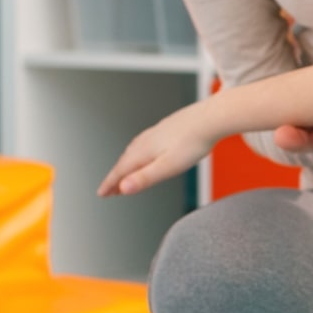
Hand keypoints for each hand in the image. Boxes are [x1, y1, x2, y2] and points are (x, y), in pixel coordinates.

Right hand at [99, 105, 215, 197]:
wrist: (212, 118)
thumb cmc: (193, 142)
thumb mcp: (168, 167)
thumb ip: (145, 178)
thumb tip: (123, 188)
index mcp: (144, 151)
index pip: (120, 171)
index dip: (110, 184)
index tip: (101, 194)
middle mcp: (146, 140)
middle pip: (125, 162)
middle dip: (116, 177)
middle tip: (110, 191)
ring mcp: (156, 132)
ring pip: (134, 151)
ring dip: (126, 165)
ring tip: (125, 175)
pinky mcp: (166, 128)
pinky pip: (145, 143)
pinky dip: (138, 153)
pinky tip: (145, 151)